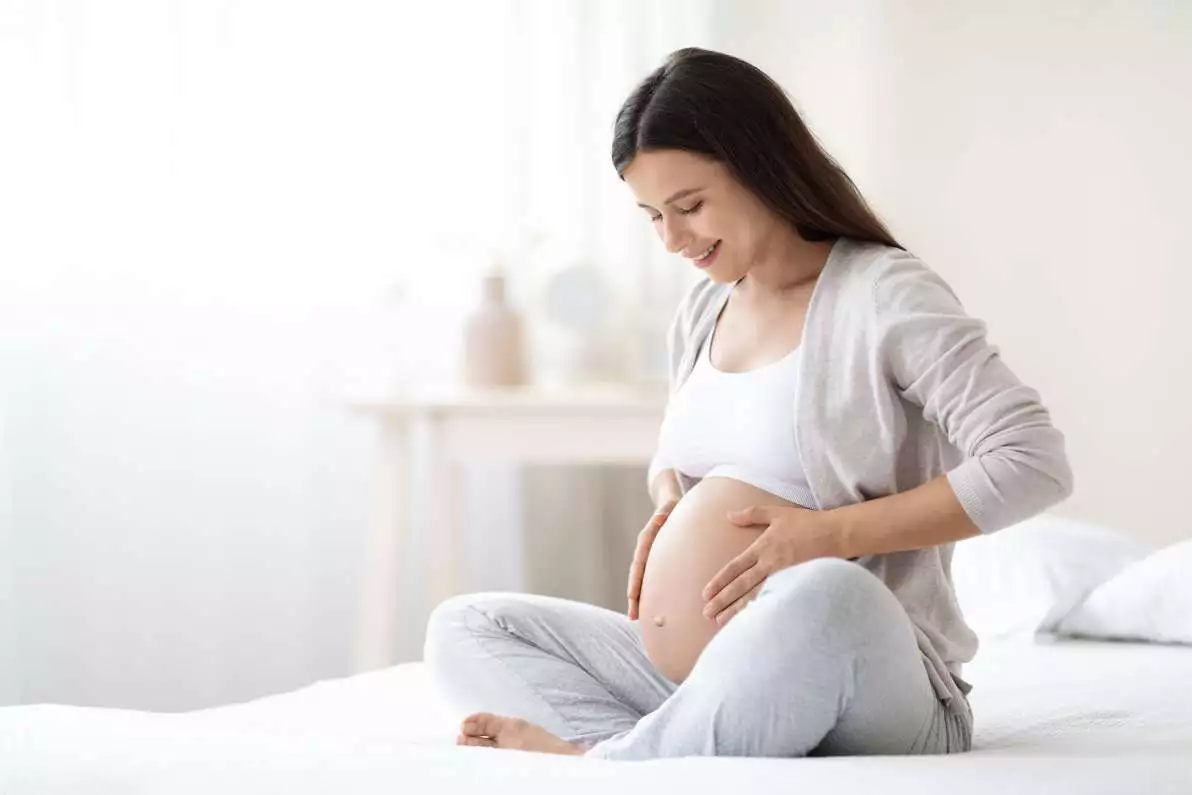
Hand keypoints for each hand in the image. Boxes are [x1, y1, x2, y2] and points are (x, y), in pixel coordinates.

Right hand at [627, 499, 677, 619]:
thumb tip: (660, 517)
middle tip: (633, 616)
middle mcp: (645, 549)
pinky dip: (648, 592)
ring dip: (638, 598)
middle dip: (634, 596)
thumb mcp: (671, 505)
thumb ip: (665, 511)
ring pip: (642, 579)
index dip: (635, 579)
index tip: (632, 596)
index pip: (639, 561)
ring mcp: (650, 556)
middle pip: (637, 575)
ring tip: (636, 617)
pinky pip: (651, 578)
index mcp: (647, 538)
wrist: (670, 502)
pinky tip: (651, 607)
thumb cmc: (674, 505)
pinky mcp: (656, 560)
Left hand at [701, 504, 836, 625]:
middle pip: (740, 585)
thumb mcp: (776, 513)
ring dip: (736, 610)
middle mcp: (769, 564)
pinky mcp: (796, 585)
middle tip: (706, 613)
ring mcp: (783, 576)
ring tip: (720, 621)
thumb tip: (728, 515)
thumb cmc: (806, 523)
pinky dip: (761, 611)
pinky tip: (751, 621)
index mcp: (762, 548)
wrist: (835, 534)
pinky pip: (774, 600)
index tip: (705, 594)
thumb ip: (751, 514)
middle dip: (722, 600)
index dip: (719, 581)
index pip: (735, 568)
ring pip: (755, 596)